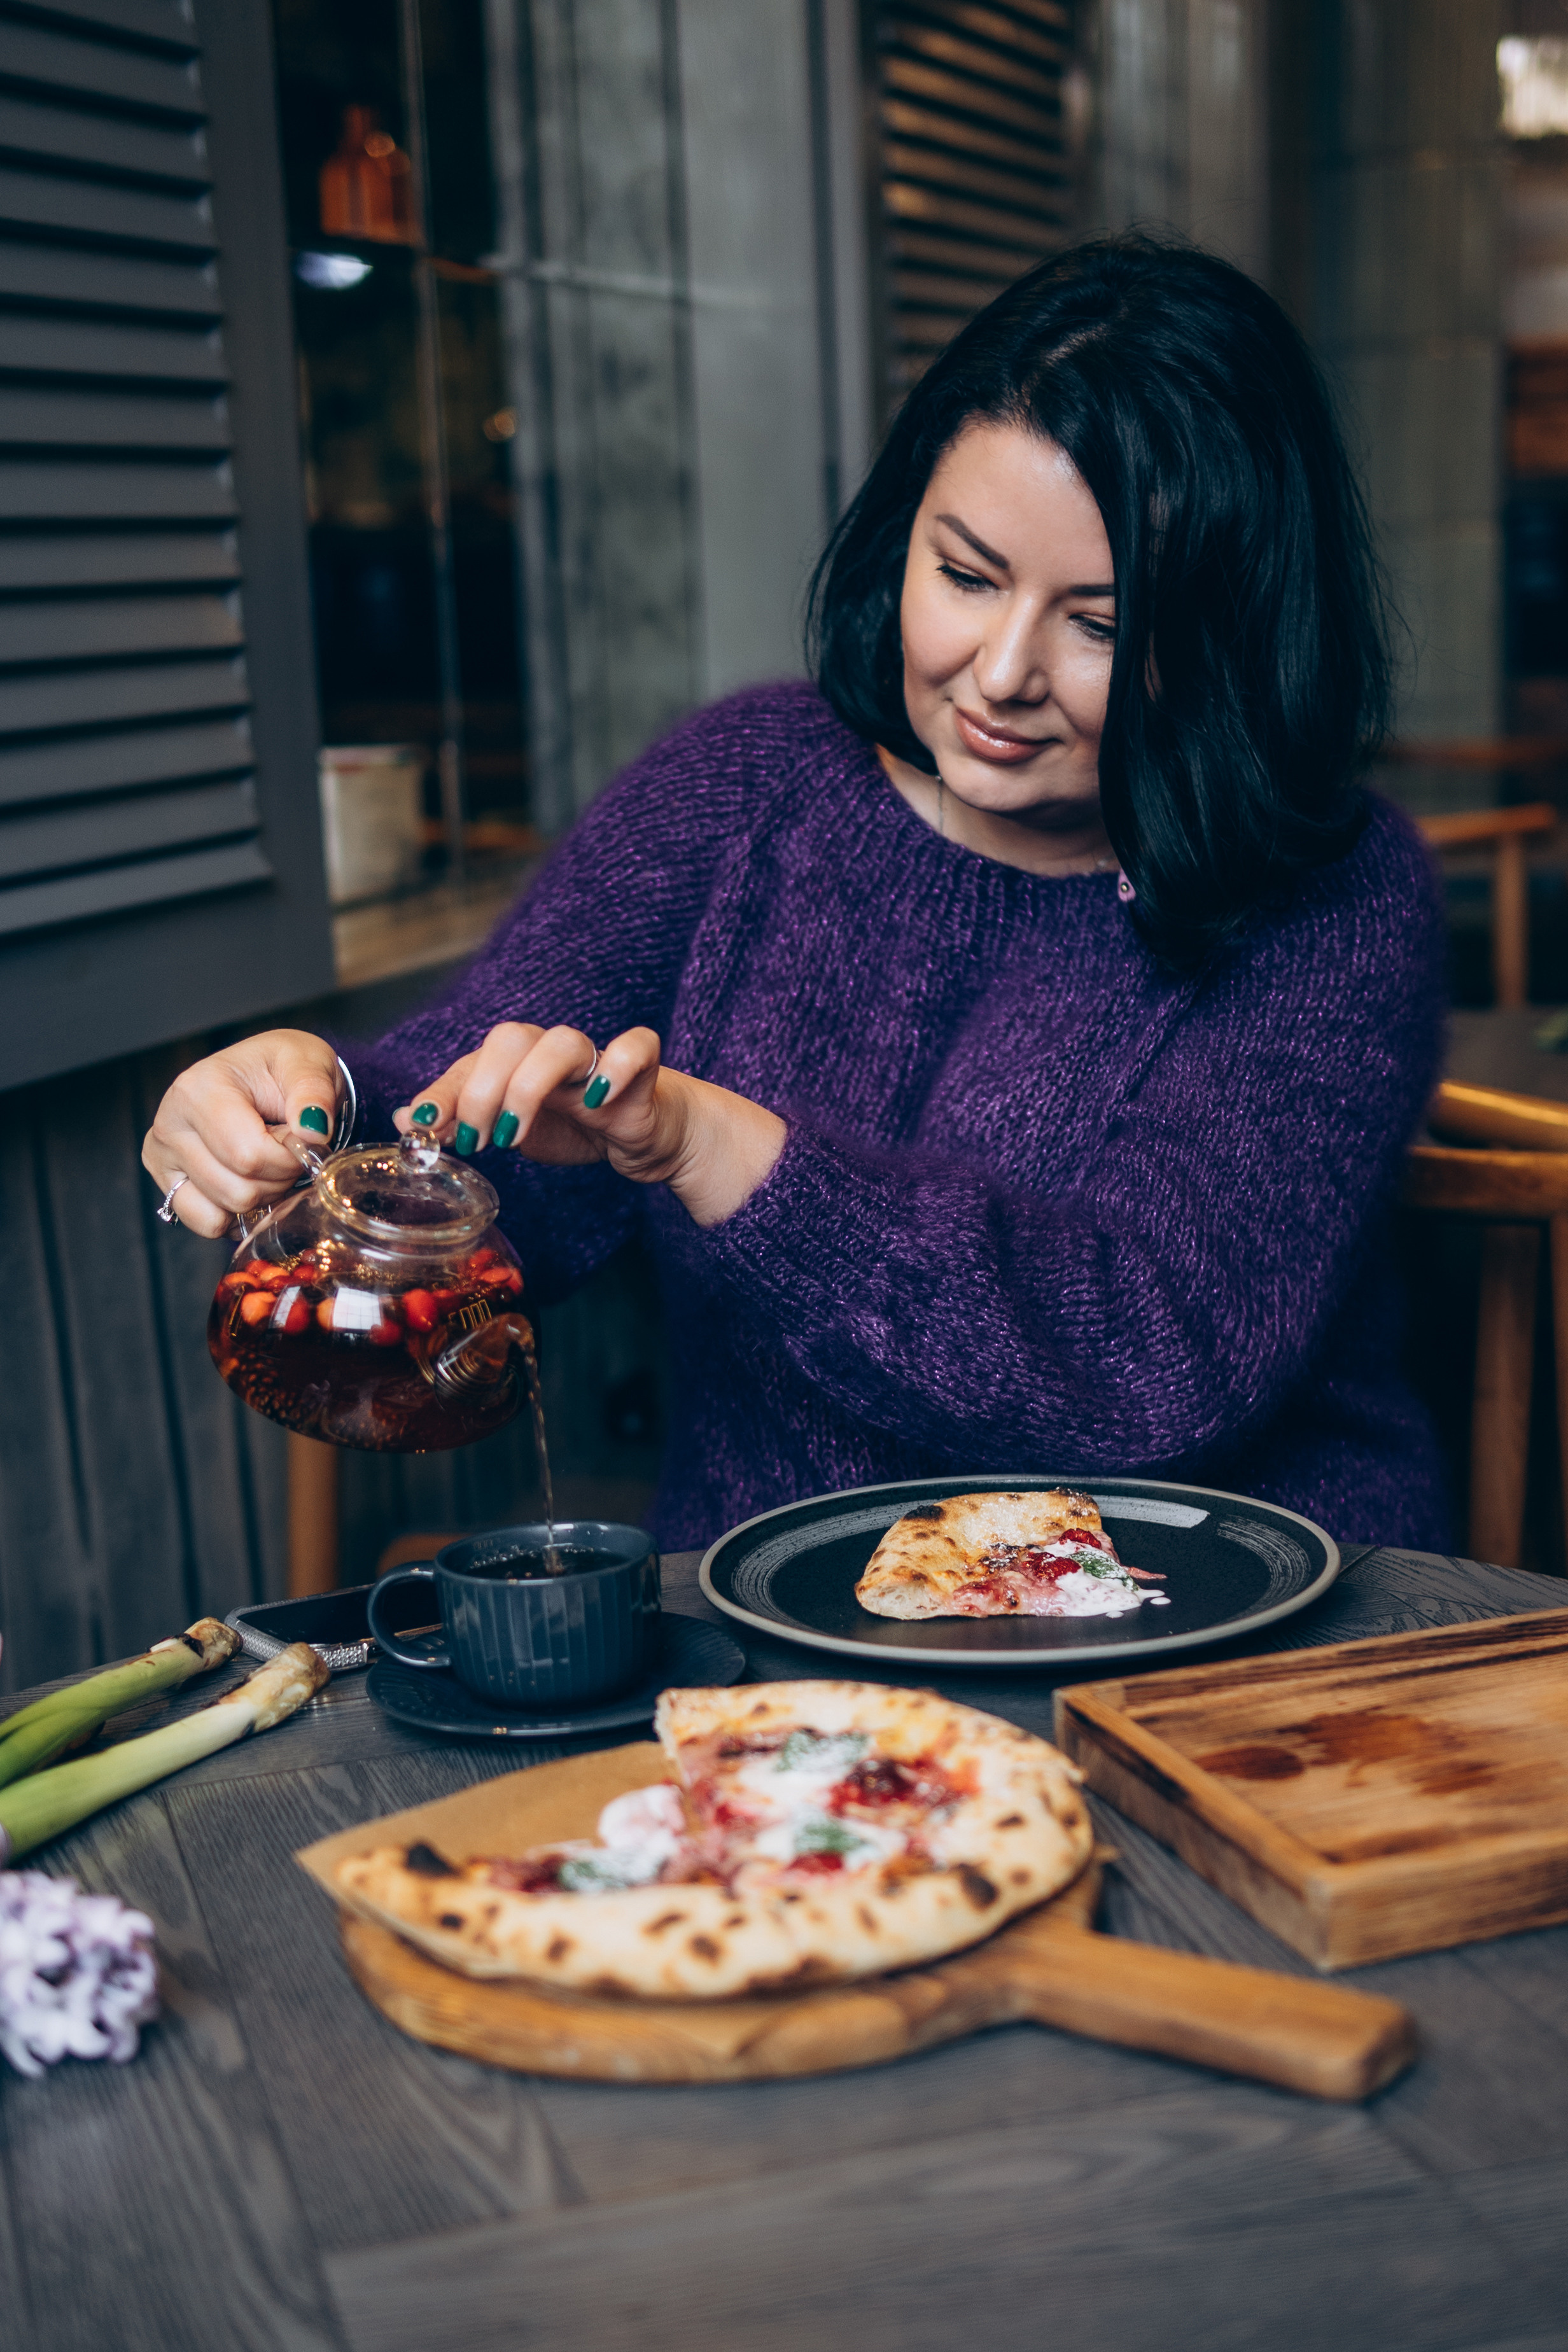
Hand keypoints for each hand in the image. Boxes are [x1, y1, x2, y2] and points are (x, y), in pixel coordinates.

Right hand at [142, 1030, 340, 1237]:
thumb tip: (313, 1131)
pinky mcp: (168, 1183)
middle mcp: (169, 1125)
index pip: (248, 1155)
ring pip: (225, 1209)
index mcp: (198, 1089)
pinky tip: (251, 1181)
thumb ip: (314, 1092)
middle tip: (285, 1147)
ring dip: (263, 1195)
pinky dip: (238, 1214)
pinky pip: (206, 1223)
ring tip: (268, 1158)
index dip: (287, 1159)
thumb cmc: (283, 1068)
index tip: (301, 1139)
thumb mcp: (308, 1063)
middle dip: (279, 1177)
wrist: (265, 1075)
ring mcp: (162, 1157)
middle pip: (238, 1189)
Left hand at [394, 1023, 785, 1227]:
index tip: (423, 1129)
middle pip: (507, 1040)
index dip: (441, 1093)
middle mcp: (549, 1052)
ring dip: (529, 1086)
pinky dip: (616, 1066)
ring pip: (561, 1041)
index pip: (468, 1063)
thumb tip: (406, 1121)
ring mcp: (595, 1058)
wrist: (647, 1133)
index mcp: (514, 1063)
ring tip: (515, 1135)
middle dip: (480, 1092)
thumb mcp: (511, 1131)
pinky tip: (596, 1101)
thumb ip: (463, 1122)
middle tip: (476, 1141)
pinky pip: (636, 1046)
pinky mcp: (643, 1069)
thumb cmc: (575, 1126)